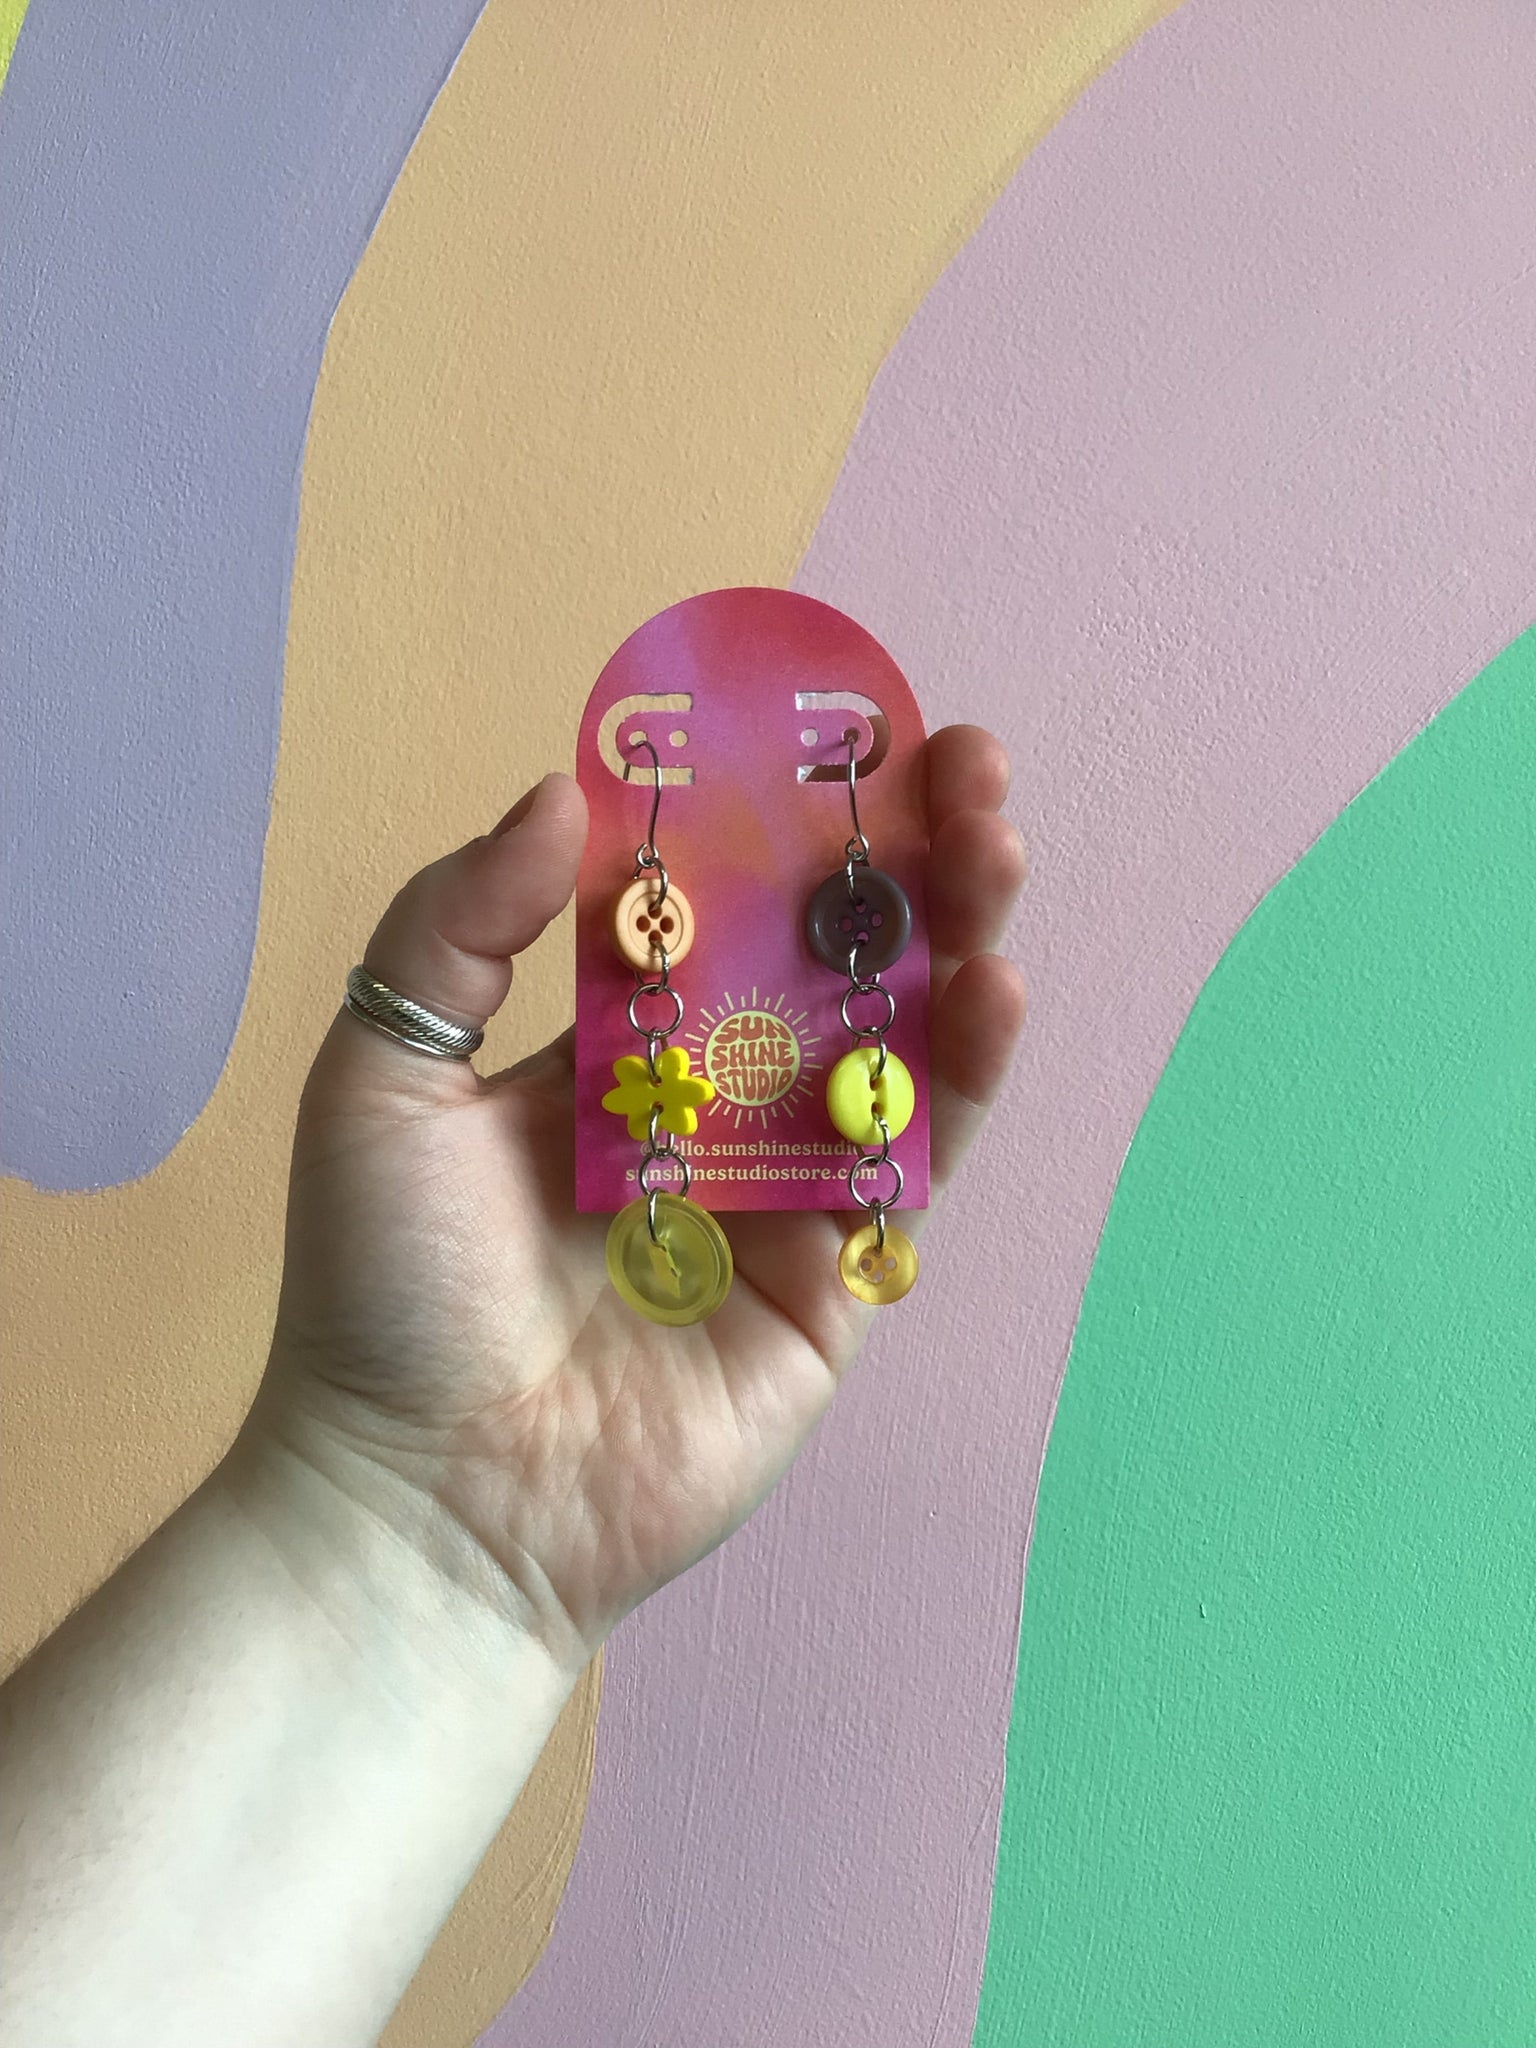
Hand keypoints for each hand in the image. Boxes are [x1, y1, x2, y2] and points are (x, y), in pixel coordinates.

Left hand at [243, 724, 1026, 1682]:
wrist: (426, 1497)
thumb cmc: (384, 1287)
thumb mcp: (382, 1074)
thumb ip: (460, 926)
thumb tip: (565, 788)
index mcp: (608, 1048)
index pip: (714, 906)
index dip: (777, 818)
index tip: (834, 731)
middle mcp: (706, 1107)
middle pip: (828, 962)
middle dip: (901, 861)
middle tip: (962, 765)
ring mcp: (781, 1193)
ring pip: (891, 1046)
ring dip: (954, 941)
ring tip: (995, 844)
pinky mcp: (835, 1284)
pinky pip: (909, 1165)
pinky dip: (956, 1077)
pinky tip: (988, 990)